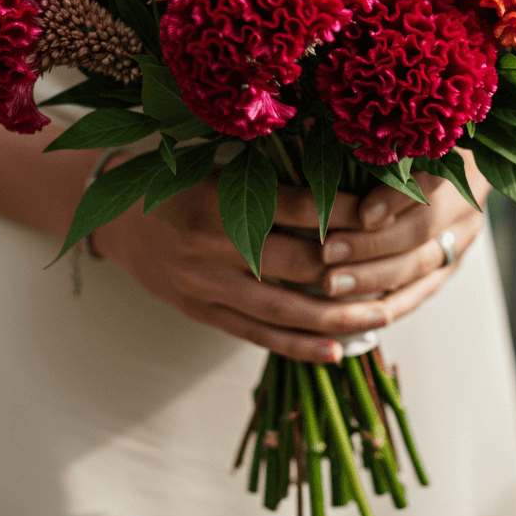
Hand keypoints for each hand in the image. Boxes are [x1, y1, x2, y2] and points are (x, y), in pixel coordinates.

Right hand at [90, 171, 388, 364]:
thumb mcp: (218, 164)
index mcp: (216, 198)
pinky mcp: (202, 313)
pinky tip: (337, 351)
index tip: (384, 214)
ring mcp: (204, 286)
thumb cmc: (180, 182)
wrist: (118, 221)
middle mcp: (209, 246)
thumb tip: (340, 164)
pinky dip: (299, 346)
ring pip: (281, 310)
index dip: (345, 212)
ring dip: (336, 318)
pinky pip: (257, 335)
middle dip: (350, 271)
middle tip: (397, 271)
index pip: (296, 207)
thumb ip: (271, 172)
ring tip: (380, 317)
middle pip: (295, 264)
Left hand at [317, 148, 488, 312]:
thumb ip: (364, 136)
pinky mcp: (447, 268)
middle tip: (328, 253)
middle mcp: (463, 206)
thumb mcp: (398, 135)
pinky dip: (387, 304)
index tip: (361, 213)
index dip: (395, 200)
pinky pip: (419, 293)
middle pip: (420, 231)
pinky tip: (354, 312)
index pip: (430, 184)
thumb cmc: (414, 140)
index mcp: (455, 162)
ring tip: (330, 284)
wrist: (461, 166)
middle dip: (372, 245)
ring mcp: (459, 241)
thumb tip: (311, 125)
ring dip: (372, 277)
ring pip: (419, 266)